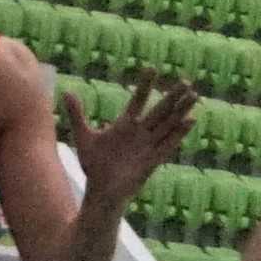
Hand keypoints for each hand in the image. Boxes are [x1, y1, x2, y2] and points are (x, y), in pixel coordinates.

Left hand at [70, 72, 198, 206]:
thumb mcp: (84, 137)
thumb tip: (66, 92)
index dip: (145, 85)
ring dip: (181, 110)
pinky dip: (179, 133)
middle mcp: (140, 133)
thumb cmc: (94, 166)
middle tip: (186, 81)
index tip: (152, 68)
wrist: (101, 192)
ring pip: (169, 124)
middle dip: (173, 96)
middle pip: (160, 110)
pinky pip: (169, 144)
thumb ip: (77, 115)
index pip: (138, 100)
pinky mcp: (153, 160)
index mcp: (125, 125)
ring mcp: (148, 146)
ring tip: (194, 96)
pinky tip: (191, 121)